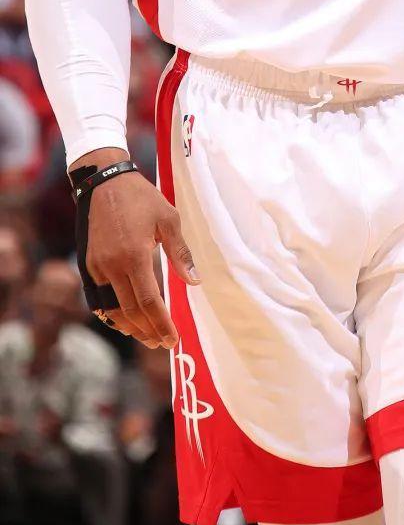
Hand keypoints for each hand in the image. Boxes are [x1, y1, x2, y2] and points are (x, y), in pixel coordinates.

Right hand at [78, 152, 199, 348]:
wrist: (103, 181)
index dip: (162, 323)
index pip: (149, 301)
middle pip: (130, 311)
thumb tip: (194, 281)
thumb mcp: (168, 219)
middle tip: (162, 343)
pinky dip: (110, 314)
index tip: (173, 338)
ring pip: (111, 309)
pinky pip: (98, 299)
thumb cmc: (141, 197)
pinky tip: (123, 321)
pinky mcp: (87, 265)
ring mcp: (96, 267)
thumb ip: (180, 253)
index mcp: (134, 255)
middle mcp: (112, 266)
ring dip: (129, 327)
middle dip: (148, 331)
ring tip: (146, 337)